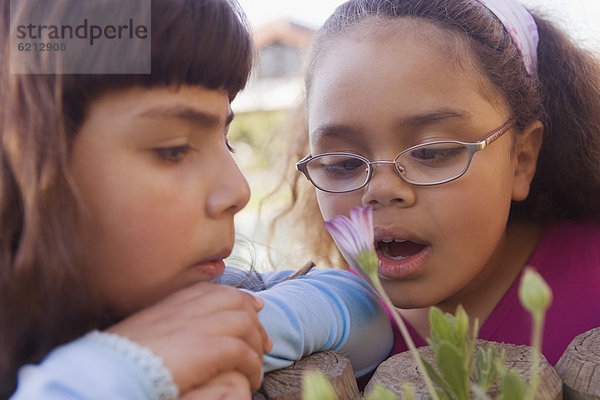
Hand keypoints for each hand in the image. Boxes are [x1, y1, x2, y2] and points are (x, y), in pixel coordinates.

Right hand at [107, 282, 271, 393]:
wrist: (106, 373)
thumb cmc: (117, 360)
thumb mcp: (142, 333)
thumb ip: (166, 326)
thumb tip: (179, 335)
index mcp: (171, 302)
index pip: (214, 291)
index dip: (239, 298)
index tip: (254, 308)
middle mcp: (186, 307)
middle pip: (235, 302)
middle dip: (255, 320)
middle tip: (265, 342)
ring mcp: (198, 324)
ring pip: (244, 324)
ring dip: (256, 345)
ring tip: (258, 365)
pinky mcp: (207, 347)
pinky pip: (243, 351)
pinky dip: (252, 364)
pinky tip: (251, 379)